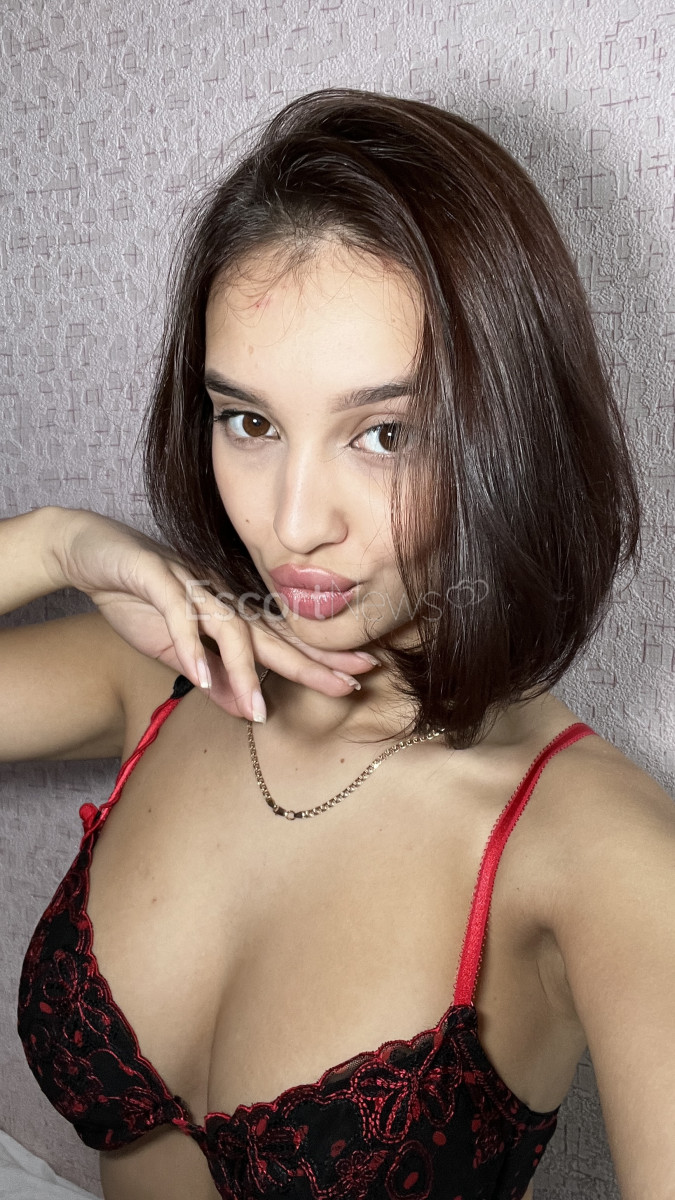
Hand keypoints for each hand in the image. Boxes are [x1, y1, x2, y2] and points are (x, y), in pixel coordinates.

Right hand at [48, 507, 379, 721]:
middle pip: (271, 633)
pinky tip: (198, 677)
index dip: (318, 659)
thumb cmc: (139, 598)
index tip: (356, 679)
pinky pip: (178, 613)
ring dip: (244, 669)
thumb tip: (246, 710)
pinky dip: (189, 645)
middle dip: (310, 661)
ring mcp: (190, 584)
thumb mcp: (178, 650)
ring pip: (228, 627)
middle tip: (348, 684)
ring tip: (257, 709)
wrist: (90, 552)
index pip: (280, 640)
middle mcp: (219, 596)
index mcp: (228, 611)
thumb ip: (213, 678)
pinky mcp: (155, 577)